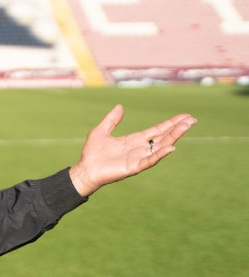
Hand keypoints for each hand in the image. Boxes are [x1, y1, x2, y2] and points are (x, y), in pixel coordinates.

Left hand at [68, 105, 195, 196]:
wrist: (85, 170)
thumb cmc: (92, 153)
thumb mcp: (101, 131)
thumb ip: (111, 120)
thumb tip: (120, 106)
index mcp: (134, 140)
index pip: (157, 130)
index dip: (170, 123)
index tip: (185, 116)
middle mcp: (140, 149)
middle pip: (163, 137)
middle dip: (177, 128)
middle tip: (192, 120)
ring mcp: (138, 158)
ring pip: (160, 147)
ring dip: (173, 137)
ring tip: (185, 127)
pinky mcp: (134, 167)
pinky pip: (150, 160)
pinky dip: (160, 154)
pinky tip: (170, 147)